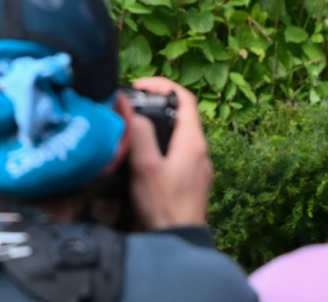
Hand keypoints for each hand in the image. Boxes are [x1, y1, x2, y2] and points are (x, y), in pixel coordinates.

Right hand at [124, 77, 210, 229]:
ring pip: (178, 136)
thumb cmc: (162, 204)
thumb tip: (126, 102)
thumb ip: (137, 132)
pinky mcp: (192, 182)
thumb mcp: (145, 166)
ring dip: (156, 127)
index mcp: (193, 141)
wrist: (178, 243)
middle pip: (181, 115)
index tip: (137, 87)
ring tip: (130, 130)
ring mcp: (198, 168)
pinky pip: (177, 154)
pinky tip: (141, 158)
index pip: (185, 97)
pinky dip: (160, 146)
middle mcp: (200, 151)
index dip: (162, 85)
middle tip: (129, 108)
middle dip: (155, 106)